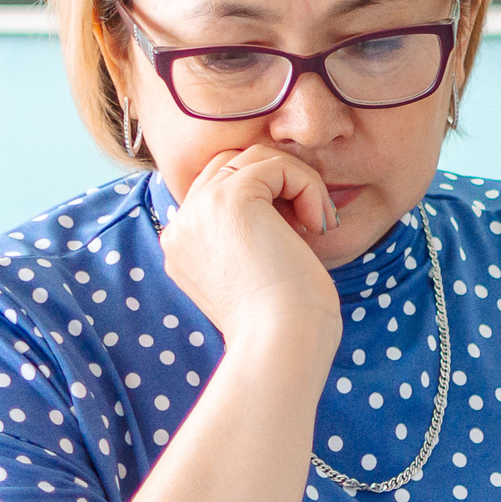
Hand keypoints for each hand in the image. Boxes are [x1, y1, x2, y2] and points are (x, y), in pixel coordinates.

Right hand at [158, 143, 343, 358]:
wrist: (281, 342)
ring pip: (255, 160)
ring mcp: (199, 210)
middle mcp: (181, 225)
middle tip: (310, 221)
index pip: (219, 189)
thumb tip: (281, 201)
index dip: (267, 197)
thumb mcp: (258, 271)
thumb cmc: (286, 319)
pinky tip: (319, 224)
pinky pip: (278, 166)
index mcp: (183, 246)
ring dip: (298, 182)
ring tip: (318, 222)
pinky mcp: (230, 200)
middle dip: (280, 182)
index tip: (297, 233)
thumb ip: (251, 235)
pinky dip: (309, 187)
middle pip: (232, 165)